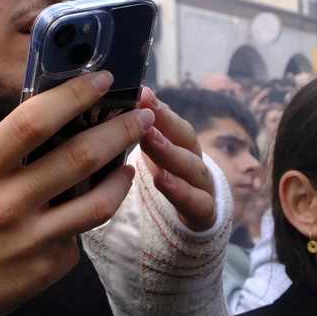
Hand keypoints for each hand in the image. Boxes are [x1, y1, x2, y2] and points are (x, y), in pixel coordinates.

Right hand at [0, 70, 151, 315]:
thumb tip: (42, 119)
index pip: (36, 120)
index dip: (74, 94)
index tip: (102, 79)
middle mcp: (10, 203)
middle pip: (81, 155)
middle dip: (120, 129)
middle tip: (140, 115)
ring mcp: (32, 239)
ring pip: (100, 202)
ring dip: (122, 175)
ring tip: (129, 161)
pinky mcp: (46, 269)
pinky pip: (78, 236)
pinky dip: (84, 217)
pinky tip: (85, 207)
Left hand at [136, 89, 216, 231]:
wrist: (192, 221)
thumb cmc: (168, 182)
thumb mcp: (154, 159)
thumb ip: (139, 136)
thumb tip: (112, 110)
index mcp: (181, 146)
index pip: (172, 123)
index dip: (159, 108)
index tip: (141, 94)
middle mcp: (195, 162)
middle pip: (185, 139)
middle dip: (165, 123)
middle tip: (142, 111)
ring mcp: (203, 187)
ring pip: (192, 168)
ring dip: (171, 153)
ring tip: (148, 140)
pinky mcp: (205, 214)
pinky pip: (197, 202)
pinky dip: (182, 191)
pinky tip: (161, 180)